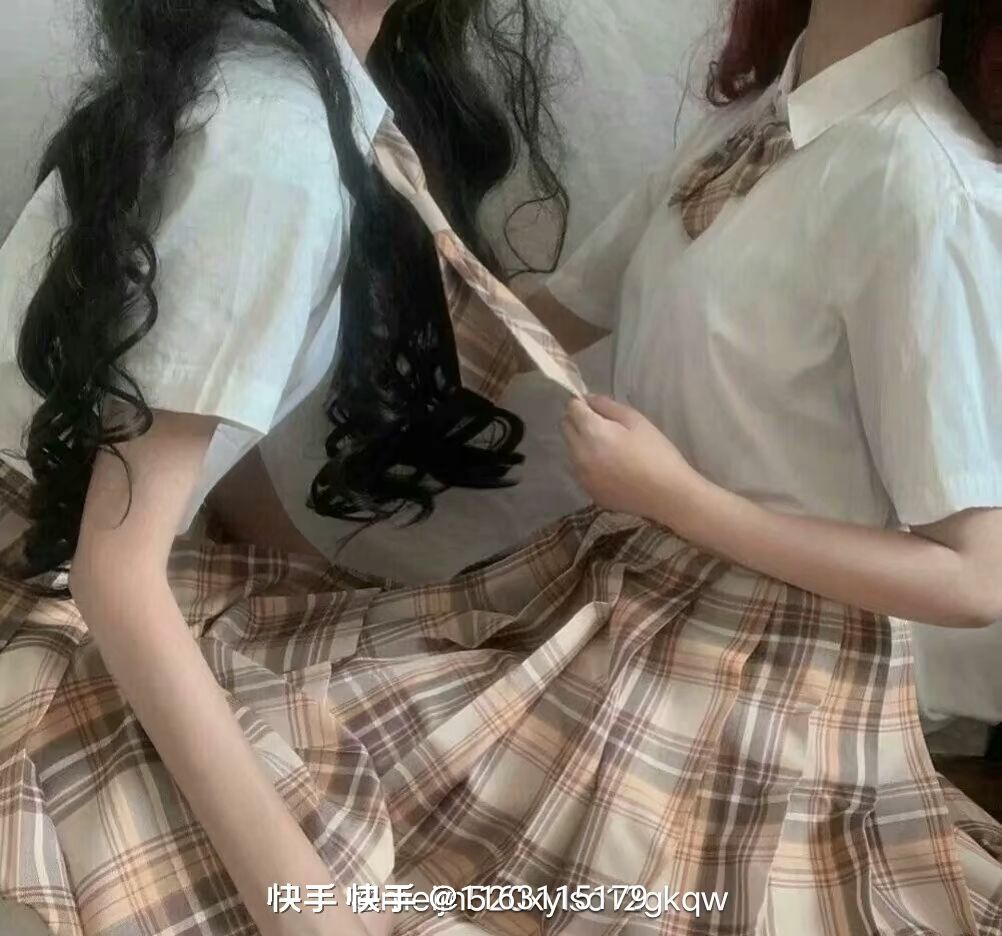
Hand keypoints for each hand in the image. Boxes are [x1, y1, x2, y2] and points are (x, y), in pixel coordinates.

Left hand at [562, 394, 703, 525]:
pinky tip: (610, 467)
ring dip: (581, 443)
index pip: (571, 409)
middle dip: (577, 421)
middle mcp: (579, 455)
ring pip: (571, 450)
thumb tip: (588, 398)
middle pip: (566, 428)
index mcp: (592, 433)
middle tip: (601, 424)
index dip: (580, 403)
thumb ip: (607, 406)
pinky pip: (580, 470)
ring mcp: (582, 476)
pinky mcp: (588, 492)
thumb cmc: (657, 453)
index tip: (592, 405)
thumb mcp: (636, 421)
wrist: (668, 495)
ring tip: (608, 447)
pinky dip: (588, 464)